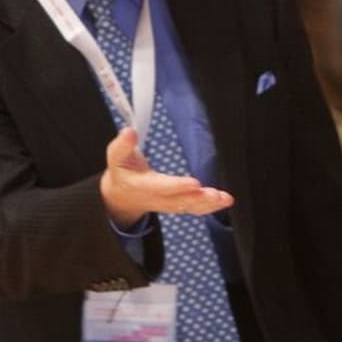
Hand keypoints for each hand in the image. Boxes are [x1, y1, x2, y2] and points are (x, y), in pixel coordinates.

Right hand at [99, 127, 232, 227]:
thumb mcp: (116, 156)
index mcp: (142, 186)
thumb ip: (123, 145)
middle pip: (179, 200)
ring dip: (209, 204)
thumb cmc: (123, 171)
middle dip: (198, 198)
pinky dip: (210, 207)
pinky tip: (224, 201)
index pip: (161, 186)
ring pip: (190, 207)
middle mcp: (157, 198)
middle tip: (215, 194)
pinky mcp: (177, 205)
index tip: (194, 183)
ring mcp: (169, 204)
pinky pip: (195, 209)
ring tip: (225, 199)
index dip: (177, 186)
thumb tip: (129, 131)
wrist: (122, 196)